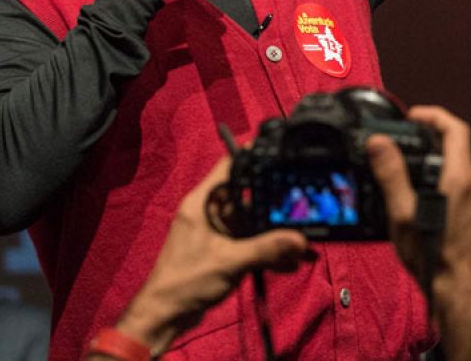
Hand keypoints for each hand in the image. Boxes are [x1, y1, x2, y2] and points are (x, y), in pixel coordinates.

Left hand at [111, 156, 310, 355]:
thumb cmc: (185, 281)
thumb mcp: (230, 261)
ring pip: (253, 225)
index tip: (281, 154)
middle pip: (248, 198)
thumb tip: (300, 241)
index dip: (252, 157)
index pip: (229, 167)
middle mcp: (210, 213)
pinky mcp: (222, 252)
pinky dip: (268, 252)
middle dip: (275, 206)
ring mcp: (217, 233)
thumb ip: (266, 249)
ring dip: (276, 235)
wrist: (166, 316)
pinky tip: (291, 262)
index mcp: (202, 203)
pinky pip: (251, 244)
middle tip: (304, 206)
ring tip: (303, 245)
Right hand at [367, 105, 470, 360]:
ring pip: (458, 160)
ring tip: (407, 157)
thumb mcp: (403, 212)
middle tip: (406, 133)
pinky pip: (458, 177)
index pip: (455, 128)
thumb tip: (379, 143)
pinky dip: (440, 170)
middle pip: (457, 142)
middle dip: (431, 132)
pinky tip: (419, 184)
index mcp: (460, 176)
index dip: (433, 115)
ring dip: (435, 152)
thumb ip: (391, 175)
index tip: (413, 116)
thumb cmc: (432, 253)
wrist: (455, 285)